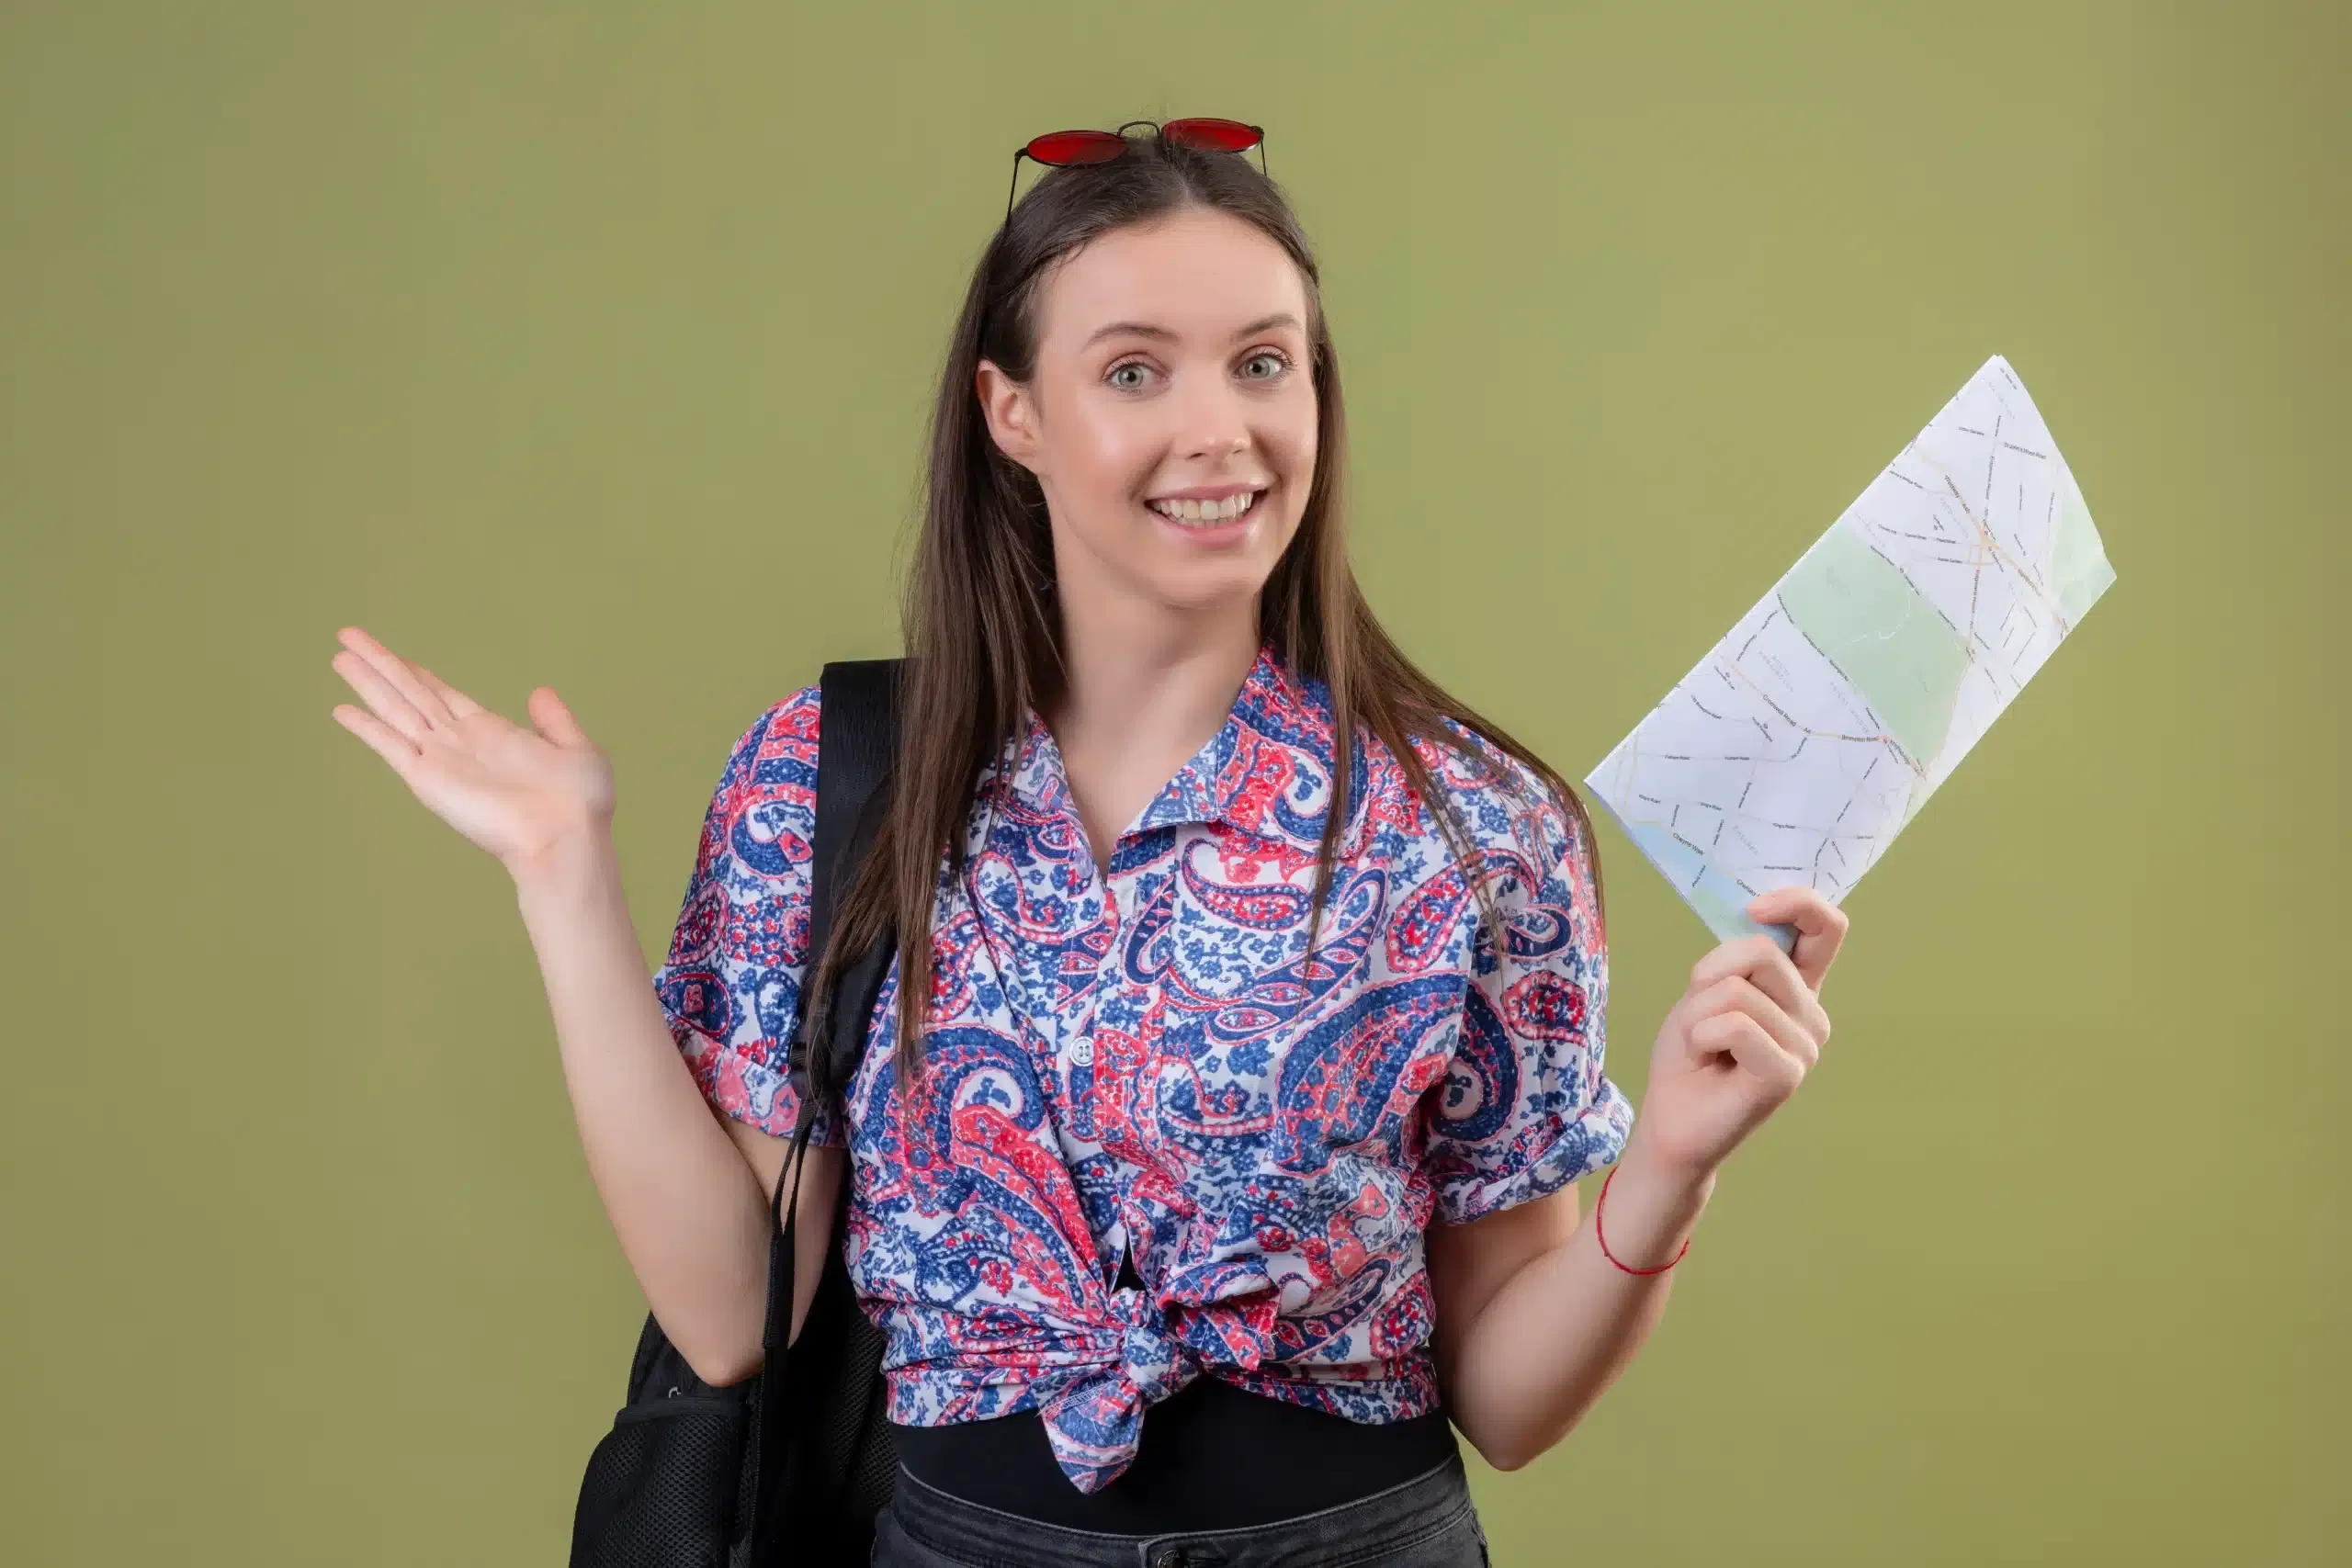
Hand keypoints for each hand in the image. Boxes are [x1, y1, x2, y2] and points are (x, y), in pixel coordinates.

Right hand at [328, 626, 616, 879]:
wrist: (567, 837)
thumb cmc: (578, 803)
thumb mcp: (577, 749)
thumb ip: (554, 721)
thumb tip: (540, 692)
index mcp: (491, 732)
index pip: (442, 693)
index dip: (415, 672)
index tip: (392, 655)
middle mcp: (459, 743)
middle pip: (410, 692)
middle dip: (380, 664)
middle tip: (347, 635)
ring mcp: (441, 759)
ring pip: (396, 708)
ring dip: (367, 682)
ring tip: (338, 657)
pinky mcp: (429, 779)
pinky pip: (391, 745)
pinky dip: (366, 728)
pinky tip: (341, 710)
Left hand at [1629, 886, 1849, 1180]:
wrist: (1671, 1119)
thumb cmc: (1688, 1055)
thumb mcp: (1706, 990)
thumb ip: (1738, 960)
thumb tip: (1760, 923)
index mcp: (1798, 988)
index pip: (1826, 928)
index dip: (1797, 904)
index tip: (1754, 910)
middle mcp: (1812, 1015)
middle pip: (1761, 952)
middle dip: (1707, 977)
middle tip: (1701, 1020)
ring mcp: (1805, 1046)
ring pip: (1738, 991)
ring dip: (1698, 1015)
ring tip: (1704, 1047)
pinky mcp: (1787, 1074)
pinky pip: (1735, 1024)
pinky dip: (1702, 1036)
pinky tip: (1706, 1061)